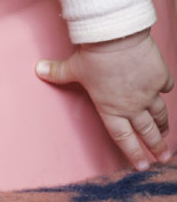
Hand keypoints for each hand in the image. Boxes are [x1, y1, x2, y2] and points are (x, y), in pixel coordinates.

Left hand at [36, 29, 173, 170]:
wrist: (116, 35)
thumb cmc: (93, 54)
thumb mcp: (73, 66)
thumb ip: (57, 72)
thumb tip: (38, 69)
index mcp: (111, 108)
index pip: (124, 138)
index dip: (133, 153)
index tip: (142, 166)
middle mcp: (132, 105)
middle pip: (147, 131)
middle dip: (156, 146)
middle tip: (163, 157)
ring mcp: (148, 92)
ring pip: (159, 113)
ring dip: (163, 125)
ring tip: (167, 134)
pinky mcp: (159, 77)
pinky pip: (165, 86)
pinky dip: (164, 88)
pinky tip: (163, 89)